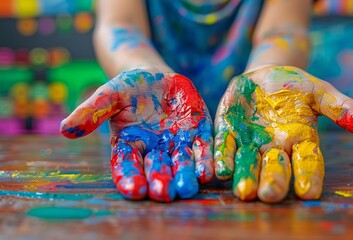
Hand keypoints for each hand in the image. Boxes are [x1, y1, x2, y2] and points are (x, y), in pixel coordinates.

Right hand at [60, 69, 213, 201]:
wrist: (157, 77)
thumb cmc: (129, 88)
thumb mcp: (110, 95)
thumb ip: (92, 112)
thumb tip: (66, 129)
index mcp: (129, 145)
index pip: (128, 165)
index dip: (130, 178)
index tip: (135, 190)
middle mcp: (154, 151)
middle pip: (157, 169)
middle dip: (161, 181)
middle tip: (164, 194)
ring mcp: (178, 144)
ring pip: (182, 164)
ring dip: (186, 176)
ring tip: (188, 187)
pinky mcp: (199, 133)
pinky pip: (203, 149)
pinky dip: (206, 160)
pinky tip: (209, 172)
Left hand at [214, 66, 352, 202]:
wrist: (264, 75)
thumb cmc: (295, 86)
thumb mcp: (320, 92)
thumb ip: (342, 108)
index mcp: (301, 140)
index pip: (308, 162)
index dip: (309, 176)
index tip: (309, 193)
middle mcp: (275, 147)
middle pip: (276, 168)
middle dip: (273, 182)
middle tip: (270, 196)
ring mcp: (250, 142)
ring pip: (248, 163)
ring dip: (246, 176)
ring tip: (245, 191)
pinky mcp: (228, 132)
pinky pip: (226, 147)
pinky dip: (224, 157)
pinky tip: (221, 170)